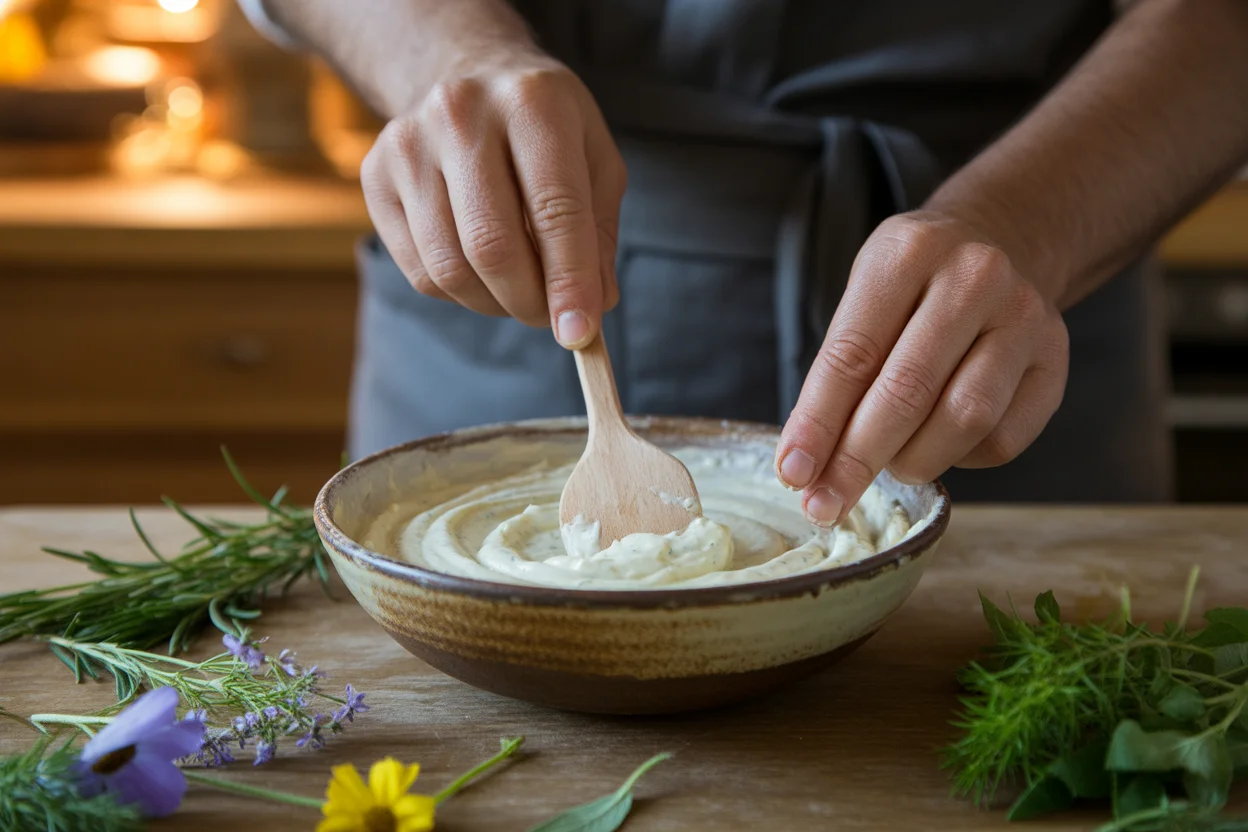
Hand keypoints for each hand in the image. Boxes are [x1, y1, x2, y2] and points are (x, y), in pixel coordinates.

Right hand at [360, 49, 625, 347]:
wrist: (463, 70)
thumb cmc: (542, 126)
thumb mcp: (594, 159)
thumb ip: (599, 234)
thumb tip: (594, 306)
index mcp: (532, 103)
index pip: (554, 210)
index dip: (569, 281)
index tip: (581, 334)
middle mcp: (462, 115)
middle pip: (492, 246)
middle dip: (528, 303)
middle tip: (549, 318)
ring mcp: (409, 145)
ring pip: (450, 268)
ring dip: (493, 304)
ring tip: (518, 292)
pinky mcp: (375, 175)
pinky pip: (419, 270)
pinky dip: (459, 292)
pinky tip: (480, 271)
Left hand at [774, 210, 1069, 524]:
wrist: (1003, 242)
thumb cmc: (914, 286)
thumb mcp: (864, 300)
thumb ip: (838, 373)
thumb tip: (807, 464)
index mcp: (908, 254)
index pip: (852, 355)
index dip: (818, 423)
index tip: (793, 474)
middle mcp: (974, 278)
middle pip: (907, 390)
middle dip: (858, 459)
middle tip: (825, 504)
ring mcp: (1024, 318)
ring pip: (964, 418)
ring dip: (913, 460)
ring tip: (890, 465)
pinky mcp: (1054, 360)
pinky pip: (1003, 437)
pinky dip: (961, 458)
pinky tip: (941, 443)